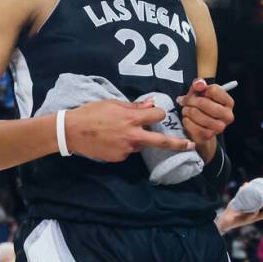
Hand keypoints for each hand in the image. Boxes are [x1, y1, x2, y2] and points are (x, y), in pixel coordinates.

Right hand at [63, 99, 194, 162]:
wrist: (71, 132)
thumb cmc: (90, 113)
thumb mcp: (112, 103)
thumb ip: (134, 106)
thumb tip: (151, 104)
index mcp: (131, 118)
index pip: (157, 115)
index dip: (158, 113)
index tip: (157, 114)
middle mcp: (132, 135)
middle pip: (161, 141)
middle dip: (178, 143)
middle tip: (191, 146)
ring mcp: (126, 149)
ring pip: (141, 145)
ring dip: (139, 139)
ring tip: (120, 132)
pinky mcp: (118, 158)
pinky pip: (128, 151)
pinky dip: (124, 146)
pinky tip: (111, 140)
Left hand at [176, 78, 234, 142]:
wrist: (202, 128)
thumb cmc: (202, 107)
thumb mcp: (201, 92)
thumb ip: (200, 84)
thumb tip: (198, 84)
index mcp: (228, 102)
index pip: (213, 90)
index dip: (200, 89)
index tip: (196, 92)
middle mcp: (228, 116)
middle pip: (203, 103)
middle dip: (190, 100)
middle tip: (185, 101)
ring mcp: (219, 128)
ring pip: (196, 114)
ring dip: (187, 111)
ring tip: (186, 110)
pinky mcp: (209, 136)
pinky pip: (192, 126)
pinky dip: (186, 121)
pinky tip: (187, 120)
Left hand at [216, 192, 262, 233]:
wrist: (225, 218)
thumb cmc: (233, 209)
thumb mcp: (239, 200)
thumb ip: (243, 192)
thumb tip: (247, 183)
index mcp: (256, 212)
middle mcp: (255, 217)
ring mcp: (251, 219)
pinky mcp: (244, 220)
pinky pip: (252, 217)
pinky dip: (255, 212)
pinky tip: (255, 209)